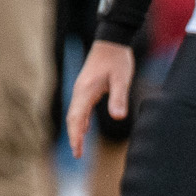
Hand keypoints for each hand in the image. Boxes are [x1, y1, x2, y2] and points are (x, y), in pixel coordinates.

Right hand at [67, 41, 134, 160]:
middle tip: (77, 155)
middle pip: (73, 119)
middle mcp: (80, 92)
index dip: (76, 136)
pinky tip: (85, 129)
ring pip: (75, 114)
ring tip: (79, 147)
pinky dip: (81, 121)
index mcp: (86, 91)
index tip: (77, 151)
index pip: (78, 118)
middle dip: (74, 137)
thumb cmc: (117, 59)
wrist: (111, 41)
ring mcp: (81, 89)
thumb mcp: (122, 79)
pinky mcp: (86, 87)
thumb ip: (119, 98)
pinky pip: (81, 108)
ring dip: (76, 130)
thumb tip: (119, 117)